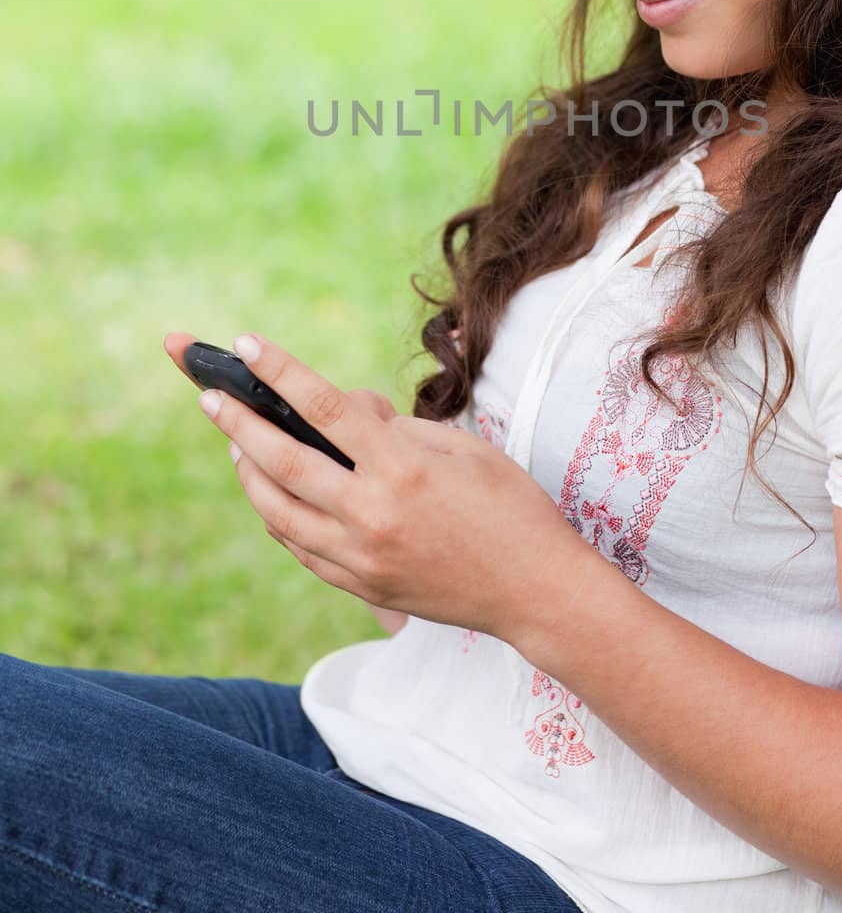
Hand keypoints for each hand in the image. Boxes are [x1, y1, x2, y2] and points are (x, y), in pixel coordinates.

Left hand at [163, 329, 598, 644]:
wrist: (535, 591)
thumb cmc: (510, 506)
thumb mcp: (464, 447)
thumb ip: (399, 430)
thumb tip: (351, 415)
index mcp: (402, 469)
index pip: (325, 408)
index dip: (282, 372)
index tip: (249, 345)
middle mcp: (372, 514)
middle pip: (284, 461)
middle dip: (239, 422)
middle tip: (211, 396)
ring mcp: (362, 557)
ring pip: (279, 511)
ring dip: (249, 472)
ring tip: (236, 442)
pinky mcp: (361, 587)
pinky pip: (301, 548)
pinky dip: (278, 516)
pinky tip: (271, 495)